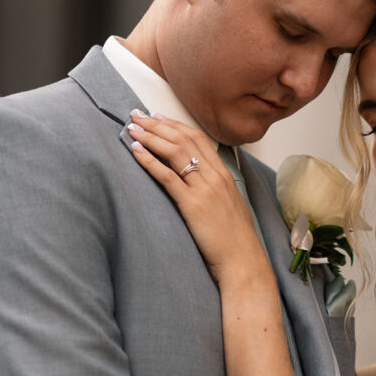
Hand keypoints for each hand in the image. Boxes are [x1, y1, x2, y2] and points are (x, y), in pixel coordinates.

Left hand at [123, 112, 266, 285]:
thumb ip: (217, 189)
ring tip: (132, 127)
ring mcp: (205, 189)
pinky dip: (149, 161)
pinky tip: (136, 151)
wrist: (243, 261)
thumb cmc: (235, 239)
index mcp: (225, 175)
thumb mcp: (230, 206)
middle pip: (184, 139)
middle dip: (157, 124)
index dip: (175, 124)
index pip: (198, 138)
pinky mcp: (192, 205)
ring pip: (175, 152)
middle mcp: (215, 176)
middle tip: (137, 114)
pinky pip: (168, 176)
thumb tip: (200, 182)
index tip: (157, 116)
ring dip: (150, 136)